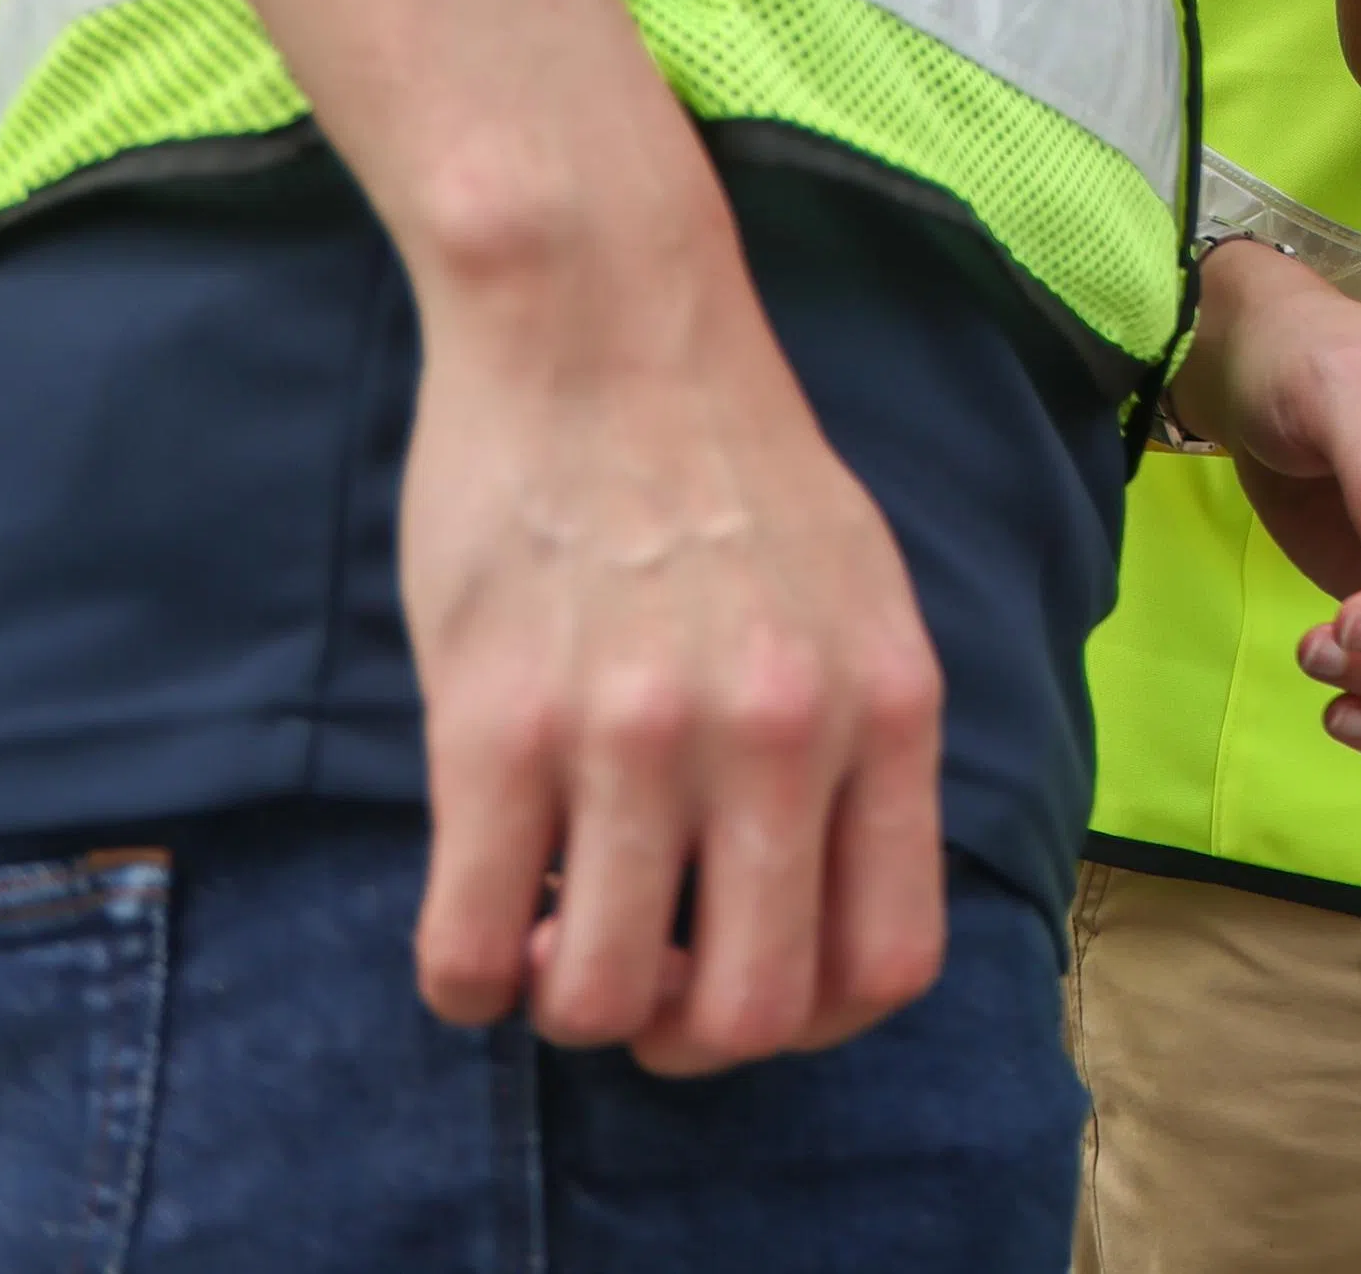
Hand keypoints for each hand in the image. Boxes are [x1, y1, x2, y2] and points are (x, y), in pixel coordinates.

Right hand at [398, 250, 950, 1075]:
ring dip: (568, 1005)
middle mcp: (781, 735)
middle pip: (755, 1013)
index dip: (813, 1018)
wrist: (602, 321)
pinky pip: (473, 944)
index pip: (893, 960)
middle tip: (637, 980)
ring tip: (552, 935)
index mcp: (886, 707)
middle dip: (686, 1039)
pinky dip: (467, 980)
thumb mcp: (859, 594)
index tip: (745, 983)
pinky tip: (476, 925)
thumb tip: (817, 894)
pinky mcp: (496, 723)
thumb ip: (856, 740)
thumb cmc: (727, 459)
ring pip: (606, 1000)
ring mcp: (638, 734)